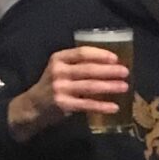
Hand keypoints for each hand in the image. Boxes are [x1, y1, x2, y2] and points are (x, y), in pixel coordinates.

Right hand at [7, 46, 130, 139]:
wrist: (33, 106)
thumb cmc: (52, 85)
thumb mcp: (59, 69)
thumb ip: (77, 65)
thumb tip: (109, 64)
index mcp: (59, 58)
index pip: (82, 53)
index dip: (100, 54)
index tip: (115, 58)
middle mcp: (58, 72)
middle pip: (89, 69)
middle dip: (109, 70)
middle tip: (125, 72)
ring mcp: (61, 88)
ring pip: (90, 86)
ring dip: (109, 86)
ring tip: (124, 87)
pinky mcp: (63, 104)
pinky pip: (87, 104)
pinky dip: (102, 106)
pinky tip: (114, 107)